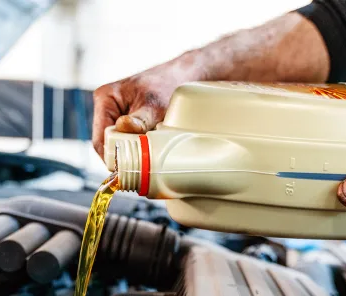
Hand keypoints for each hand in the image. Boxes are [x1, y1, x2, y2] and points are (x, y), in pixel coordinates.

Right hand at [91, 13, 328, 158]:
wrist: (244, 64)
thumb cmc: (200, 69)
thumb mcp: (164, 94)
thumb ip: (142, 121)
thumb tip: (122, 149)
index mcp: (111, 101)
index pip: (102, 146)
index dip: (119, 166)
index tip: (139, 179)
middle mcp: (127, 116)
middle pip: (123, 159)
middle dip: (141, 173)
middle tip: (163, 180)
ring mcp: (150, 128)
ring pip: (144, 164)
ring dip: (159, 176)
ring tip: (178, 175)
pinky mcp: (172, 136)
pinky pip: (165, 162)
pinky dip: (173, 172)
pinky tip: (186, 175)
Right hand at [91, 56, 203, 158]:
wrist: (182, 76)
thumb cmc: (167, 84)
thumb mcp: (154, 105)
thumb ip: (140, 120)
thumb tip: (123, 128)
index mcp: (105, 99)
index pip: (99, 139)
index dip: (112, 156)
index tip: (127, 168)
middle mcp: (106, 107)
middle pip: (106, 144)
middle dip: (122, 155)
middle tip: (141, 163)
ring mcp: (116, 114)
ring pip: (117, 143)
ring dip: (131, 151)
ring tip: (147, 152)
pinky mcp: (127, 121)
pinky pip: (127, 140)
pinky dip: (137, 146)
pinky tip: (148, 146)